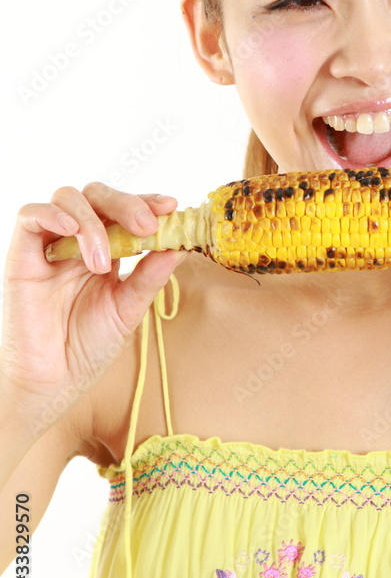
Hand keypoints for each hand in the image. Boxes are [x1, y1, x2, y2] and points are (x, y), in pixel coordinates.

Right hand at [1, 183, 185, 436]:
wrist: (53, 381)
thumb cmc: (87, 346)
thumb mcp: (129, 308)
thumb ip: (150, 276)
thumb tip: (180, 245)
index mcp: (108, 249)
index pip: (126, 210)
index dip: (148, 202)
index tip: (171, 207)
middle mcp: (79, 240)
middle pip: (99, 195)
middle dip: (126, 203)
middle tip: (146, 225)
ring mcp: (51, 245)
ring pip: (69, 199)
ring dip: (94, 221)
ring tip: (103, 261)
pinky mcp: (23, 255)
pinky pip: (30, 216)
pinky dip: (52, 215)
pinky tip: (71, 230)